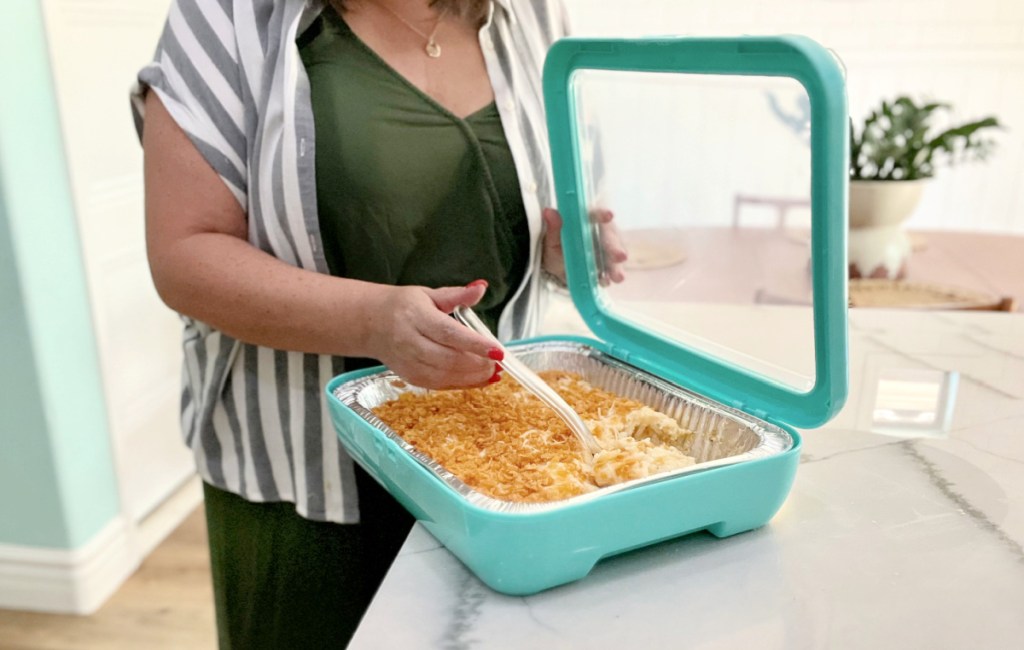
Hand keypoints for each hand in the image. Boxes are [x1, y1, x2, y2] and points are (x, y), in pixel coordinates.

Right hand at [364, 282, 501, 389]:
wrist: (370, 323)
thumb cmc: (402, 306)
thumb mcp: (429, 294)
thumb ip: (457, 295)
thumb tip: (481, 288)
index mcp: (416, 316)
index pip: (449, 333)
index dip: (475, 344)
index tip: (498, 350)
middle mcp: (410, 342)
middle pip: (448, 359)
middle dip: (478, 364)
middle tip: (499, 363)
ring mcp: (409, 363)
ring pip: (445, 376)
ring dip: (473, 377)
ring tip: (493, 372)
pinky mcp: (410, 377)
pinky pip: (440, 385)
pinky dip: (462, 384)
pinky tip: (478, 379)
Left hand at [542, 207, 627, 286]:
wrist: (557, 268)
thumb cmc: (556, 250)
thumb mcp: (552, 241)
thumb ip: (553, 228)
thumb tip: (548, 212)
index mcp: (586, 222)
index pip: (595, 215)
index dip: (602, 214)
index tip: (609, 216)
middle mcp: (599, 233)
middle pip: (610, 237)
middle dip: (615, 247)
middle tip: (620, 256)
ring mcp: (605, 249)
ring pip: (614, 254)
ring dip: (616, 265)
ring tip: (618, 277)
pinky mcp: (607, 263)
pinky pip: (611, 268)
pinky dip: (611, 275)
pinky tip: (607, 281)